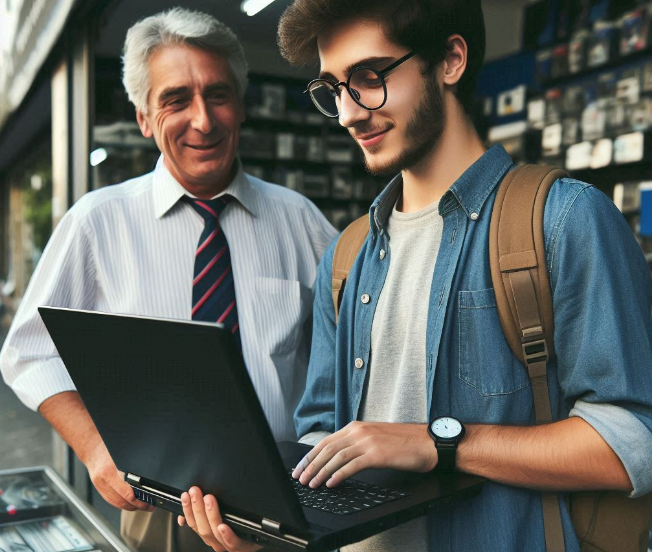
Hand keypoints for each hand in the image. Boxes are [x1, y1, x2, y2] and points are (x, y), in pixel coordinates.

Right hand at [38, 391, 152, 511]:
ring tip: (143, 505)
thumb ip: (136, 463)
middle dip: (138, 506)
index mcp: (111, 471)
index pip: (127, 493)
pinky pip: (111, 500)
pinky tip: (131, 503)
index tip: (150, 502)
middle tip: (150, 506)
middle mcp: (104, 480)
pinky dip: (122, 503)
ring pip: (117, 503)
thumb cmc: (109, 446)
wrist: (91, 447)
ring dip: (130, 507)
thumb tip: (151, 474)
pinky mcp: (99, 488)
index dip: (140, 500)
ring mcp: (100, 486)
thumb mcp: (125, 453)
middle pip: (123, 501)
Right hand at [177, 487, 260, 551]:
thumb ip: (201, 517)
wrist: (257, 540)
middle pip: (203, 528)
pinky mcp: (242, 547)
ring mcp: (228, 545)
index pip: (194, 523)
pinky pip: (233, 543)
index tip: (185, 495)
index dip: (187, 510)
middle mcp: (216, 542)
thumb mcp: (216, 520)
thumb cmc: (238, 528)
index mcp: (209, 534)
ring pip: (215, 533)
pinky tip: (223, 526)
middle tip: (195, 491)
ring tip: (208, 499)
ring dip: (210, 515)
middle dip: (197, 508)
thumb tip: (183, 515)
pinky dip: (227, 535)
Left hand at [292, 421, 436, 487]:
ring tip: (312, 484)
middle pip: (327, 449)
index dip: (310, 456)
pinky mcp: (377, 454)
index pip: (326, 442)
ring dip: (321, 472)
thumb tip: (337, 459)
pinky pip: (352, 465)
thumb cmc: (404, 443)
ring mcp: (367, 442)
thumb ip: (356, 444)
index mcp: (356, 427)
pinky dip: (339, 475)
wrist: (427, 443)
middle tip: (300, 479)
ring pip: (336, 457)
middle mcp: (359, 431)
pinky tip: (331, 483)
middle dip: (310, 465)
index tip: (300, 468)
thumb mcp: (374, 438)